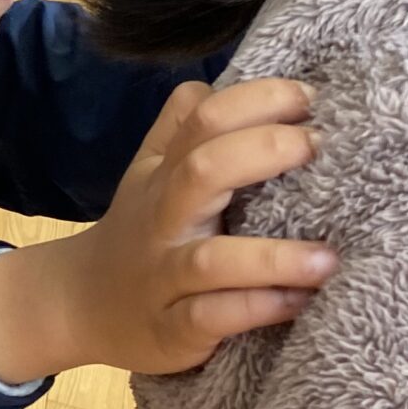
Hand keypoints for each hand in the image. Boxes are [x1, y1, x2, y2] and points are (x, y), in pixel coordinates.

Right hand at [0, 78, 334, 384]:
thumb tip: (230, 79)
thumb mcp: (149, 172)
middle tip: (320, 148)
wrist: (78, 304)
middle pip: (203, 171)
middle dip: (265, 151)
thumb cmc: (136, 231)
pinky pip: (214, 319)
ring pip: (212, 261)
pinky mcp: (173, 329)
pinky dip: (258, 310)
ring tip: (329, 257)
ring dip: (274, 257)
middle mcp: (163, 218)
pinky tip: (301, 302)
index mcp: (164, 173)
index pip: (204, 117)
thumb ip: (182, 126)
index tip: (311, 99)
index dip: (258, 100)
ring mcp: (165, 276)